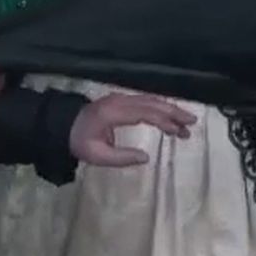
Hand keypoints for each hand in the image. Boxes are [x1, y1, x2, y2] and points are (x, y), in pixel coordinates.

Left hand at [69, 93, 195, 166]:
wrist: (63, 126)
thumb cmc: (80, 142)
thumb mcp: (97, 155)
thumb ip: (122, 157)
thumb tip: (146, 157)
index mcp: (114, 113)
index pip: (145, 113)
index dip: (165, 121)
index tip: (180, 131)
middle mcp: (120, 101)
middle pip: (152, 102)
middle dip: (174, 113)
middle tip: (192, 123)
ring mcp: (121, 98)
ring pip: (151, 100)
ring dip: (170, 110)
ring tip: (186, 122)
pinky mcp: (122, 100)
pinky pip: (146, 100)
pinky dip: (161, 108)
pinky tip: (170, 116)